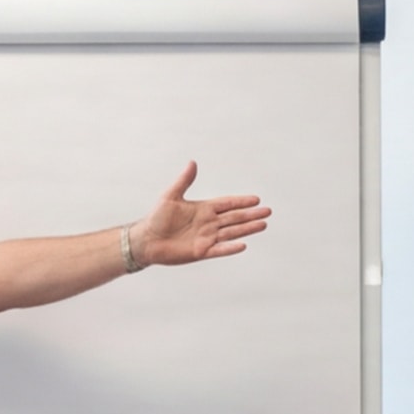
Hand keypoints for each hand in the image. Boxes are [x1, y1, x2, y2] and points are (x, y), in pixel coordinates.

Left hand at [131, 163, 272, 269]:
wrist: (146, 240)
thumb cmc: (156, 218)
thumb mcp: (170, 196)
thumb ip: (184, 180)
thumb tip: (192, 162)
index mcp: (203, 209)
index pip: (227, 204)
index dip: (241, 201)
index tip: (256, 199)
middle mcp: (208, 223)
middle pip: (234, 218)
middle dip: (251, 214)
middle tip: (267, 211)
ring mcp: (206, 238)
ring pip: (231, 232)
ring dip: (247, 228)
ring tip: (263, 224)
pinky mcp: (201, 251)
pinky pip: (219, 249)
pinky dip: (230, 248)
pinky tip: (243, 244)